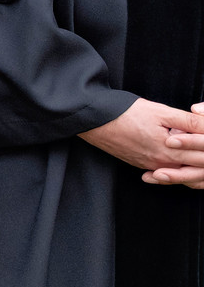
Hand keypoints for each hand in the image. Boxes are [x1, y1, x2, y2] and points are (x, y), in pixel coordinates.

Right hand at [81, 99, 203, 184]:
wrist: (93, 119)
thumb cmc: (125, 112)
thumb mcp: (160, 112)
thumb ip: (188, 120)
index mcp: (169, 150)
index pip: (202, 153)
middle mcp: (161, 163)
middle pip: (195, 168)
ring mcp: (150, 166)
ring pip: (182, 174)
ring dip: (194, 168)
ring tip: (199, 158)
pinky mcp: (141, 165)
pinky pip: (167, 173)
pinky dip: (179, 171)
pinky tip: (183, 166)